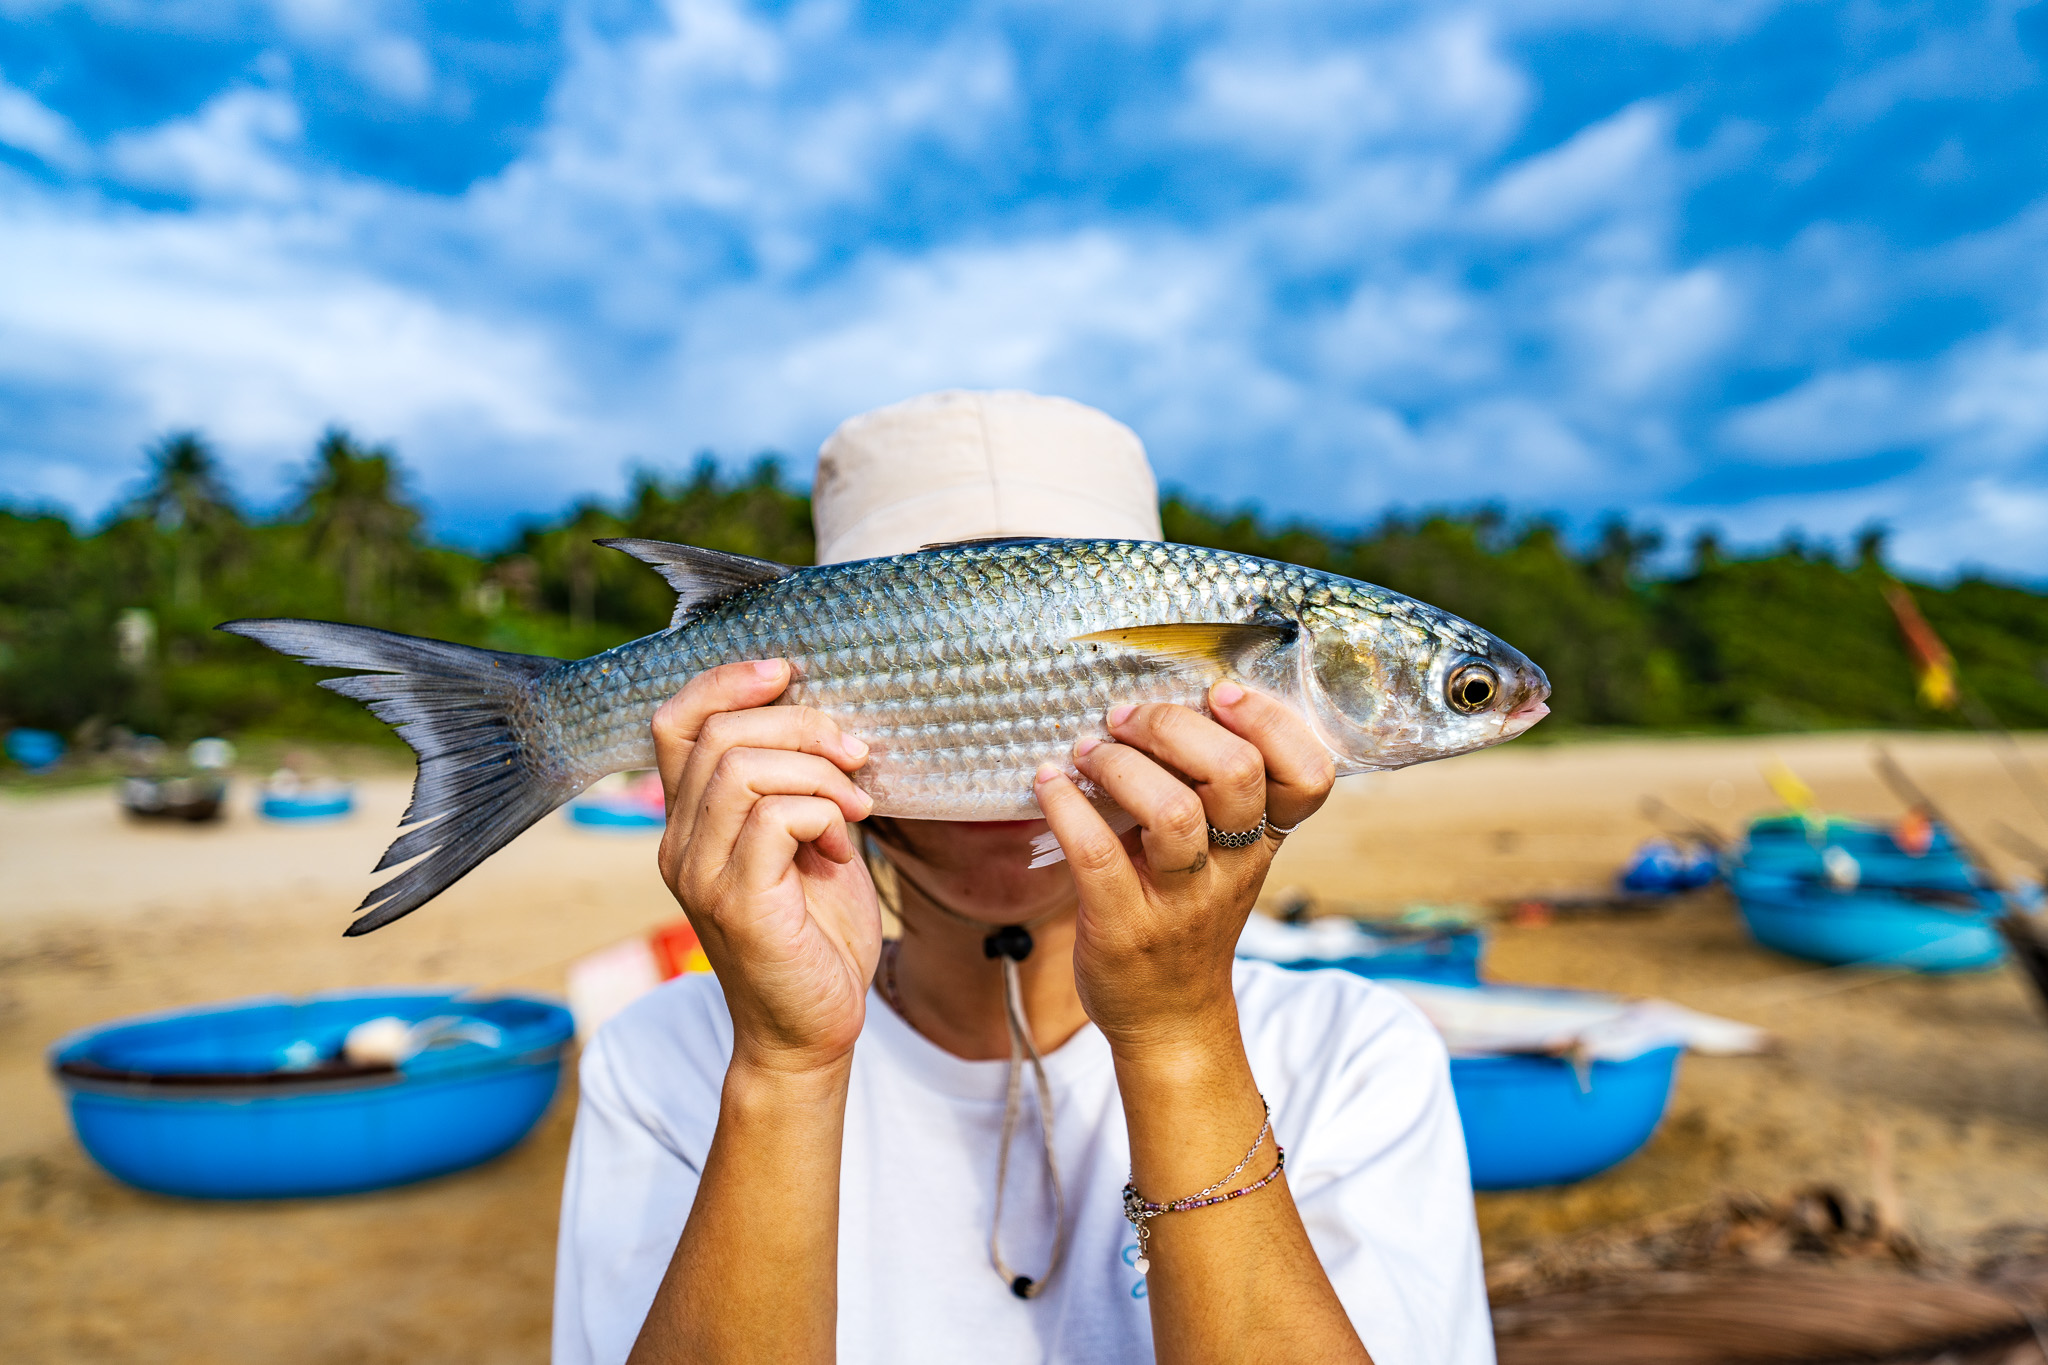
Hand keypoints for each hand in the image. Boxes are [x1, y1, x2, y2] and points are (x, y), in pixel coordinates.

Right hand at [653, 660, 879, 1075]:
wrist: (810, 1033)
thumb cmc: (815, 937)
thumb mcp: (807, 845)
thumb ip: (798, 789)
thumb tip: (827, 724)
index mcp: (689, 822)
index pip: (675, 721)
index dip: (726, 681)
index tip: (786, 673)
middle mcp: (679, 844)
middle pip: (720, 734)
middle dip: (801, 725)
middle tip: (854, 755)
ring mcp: (701, 874)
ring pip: (745, 769)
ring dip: (818, 773)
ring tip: (855, 807)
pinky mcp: (737, 902)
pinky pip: (775, 818)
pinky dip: (822, 814)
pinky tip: (842, 846)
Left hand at [1033, 681, 1335, 1058]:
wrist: (1169, 1017)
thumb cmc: (1190, 917)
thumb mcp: (1226, 857)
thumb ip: (1217, 793)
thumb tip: (1169, 700)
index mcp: (1262, 842)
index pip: (1308, 777)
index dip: (1271, 723)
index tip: (1221, 693)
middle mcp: (1233, 868)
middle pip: (1236, 775)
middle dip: (1175, 727)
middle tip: (1126, 717)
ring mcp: (1181, 901)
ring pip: (1173, 813)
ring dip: (1121, 765)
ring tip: (1087, 751)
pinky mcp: (1125, 927)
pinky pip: (1098, 856)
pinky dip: (1066, 807)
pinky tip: (1047, 783)